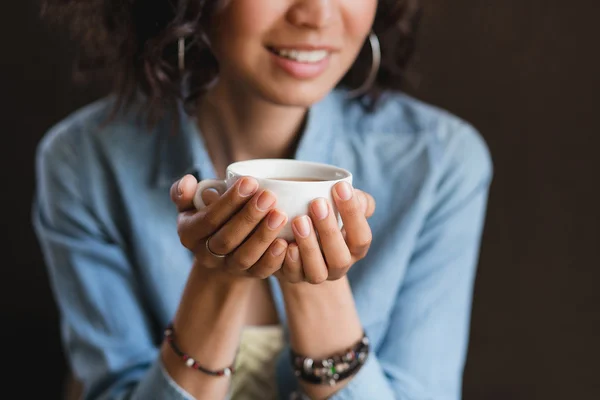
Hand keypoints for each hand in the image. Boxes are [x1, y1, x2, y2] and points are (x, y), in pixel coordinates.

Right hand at [171, 175, 288, 278]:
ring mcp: (228, 268)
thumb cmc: (210, 214)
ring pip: (244, 257)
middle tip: (269, 197)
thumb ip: (184, 191)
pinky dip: (274, 259)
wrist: (222, 247)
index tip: (250, 182)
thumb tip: (188, 182)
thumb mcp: (191, 203)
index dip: (229, 202)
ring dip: (263, 236)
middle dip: (249, 217)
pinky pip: (261, 271)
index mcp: (189, 234)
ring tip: (281, 215)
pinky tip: (285, 242)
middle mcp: (206, 255)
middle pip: (227, 240)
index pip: (208, 219)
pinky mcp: (249, 275)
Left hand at [279, 182, 375, 283]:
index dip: (353, 214)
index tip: (340, 187)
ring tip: (299, 220)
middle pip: (339, 258)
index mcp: (355, 249)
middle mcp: (338, 266)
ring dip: (308, 247)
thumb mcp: (342, 204)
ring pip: (317, 272)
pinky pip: (291, 275)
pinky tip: (283, 242)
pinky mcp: (293, 277)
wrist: (297, 234)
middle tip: (317, 203)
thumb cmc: (326, 213)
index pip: (361, 237)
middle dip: (329, 231)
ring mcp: (315, 275)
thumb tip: (356, 193)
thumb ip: (356, 199)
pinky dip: (288, 260)